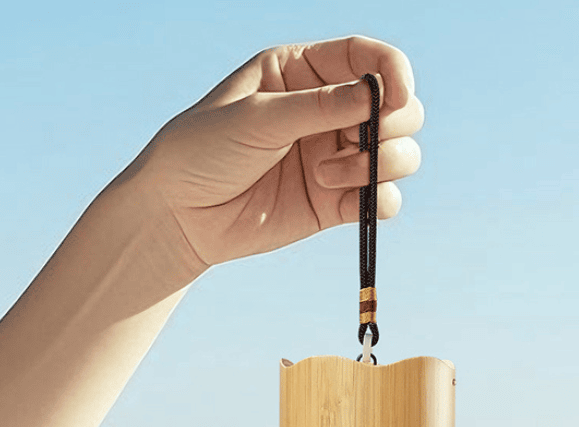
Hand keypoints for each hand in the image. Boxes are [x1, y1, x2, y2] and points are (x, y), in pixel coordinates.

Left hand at [130, 36, 423, 276]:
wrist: (180, 215)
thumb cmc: (203, 151)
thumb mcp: (257, 117)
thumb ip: (319, 106)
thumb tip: (379, 95)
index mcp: (303, 72)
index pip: (368, 58)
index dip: (394, 72)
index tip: (397, 97)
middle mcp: (327, 111)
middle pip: (398, 108)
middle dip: (393, 124)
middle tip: (366, 140)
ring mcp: (334, 158)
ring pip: (399, 153)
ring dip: (379, 163)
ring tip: (327, 176)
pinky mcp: (335, 202)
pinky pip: (383, 199)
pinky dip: (379, 199)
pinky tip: (341, 197)